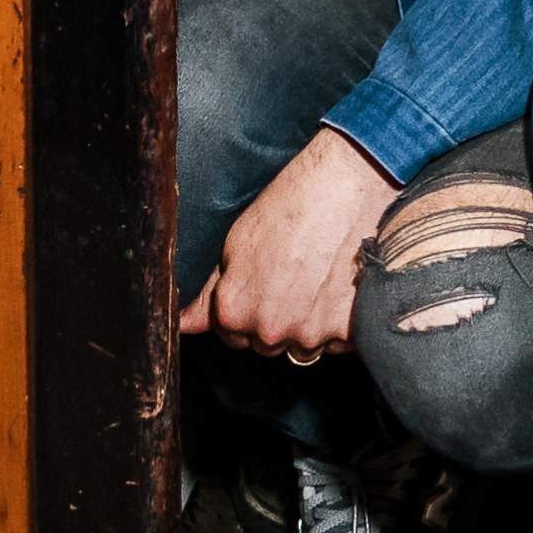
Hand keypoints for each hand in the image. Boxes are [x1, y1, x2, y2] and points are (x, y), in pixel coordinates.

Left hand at [178, 125, 400, 361]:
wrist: (347, 184)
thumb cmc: (291, 204)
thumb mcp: (237, 240)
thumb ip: (209, 291)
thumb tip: (183, 322)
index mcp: (235, 310)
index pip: (229, 332)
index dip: (243, 305)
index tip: (259, 281)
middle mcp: (270, 332)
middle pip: (266, 343)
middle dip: (273, 317)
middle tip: (290, 274)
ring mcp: (311, 336)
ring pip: (302, 347)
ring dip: (306, 324)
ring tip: (317, 277)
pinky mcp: (349, 333)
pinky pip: (336, 342)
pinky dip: (338, 322)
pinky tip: (339, 285)